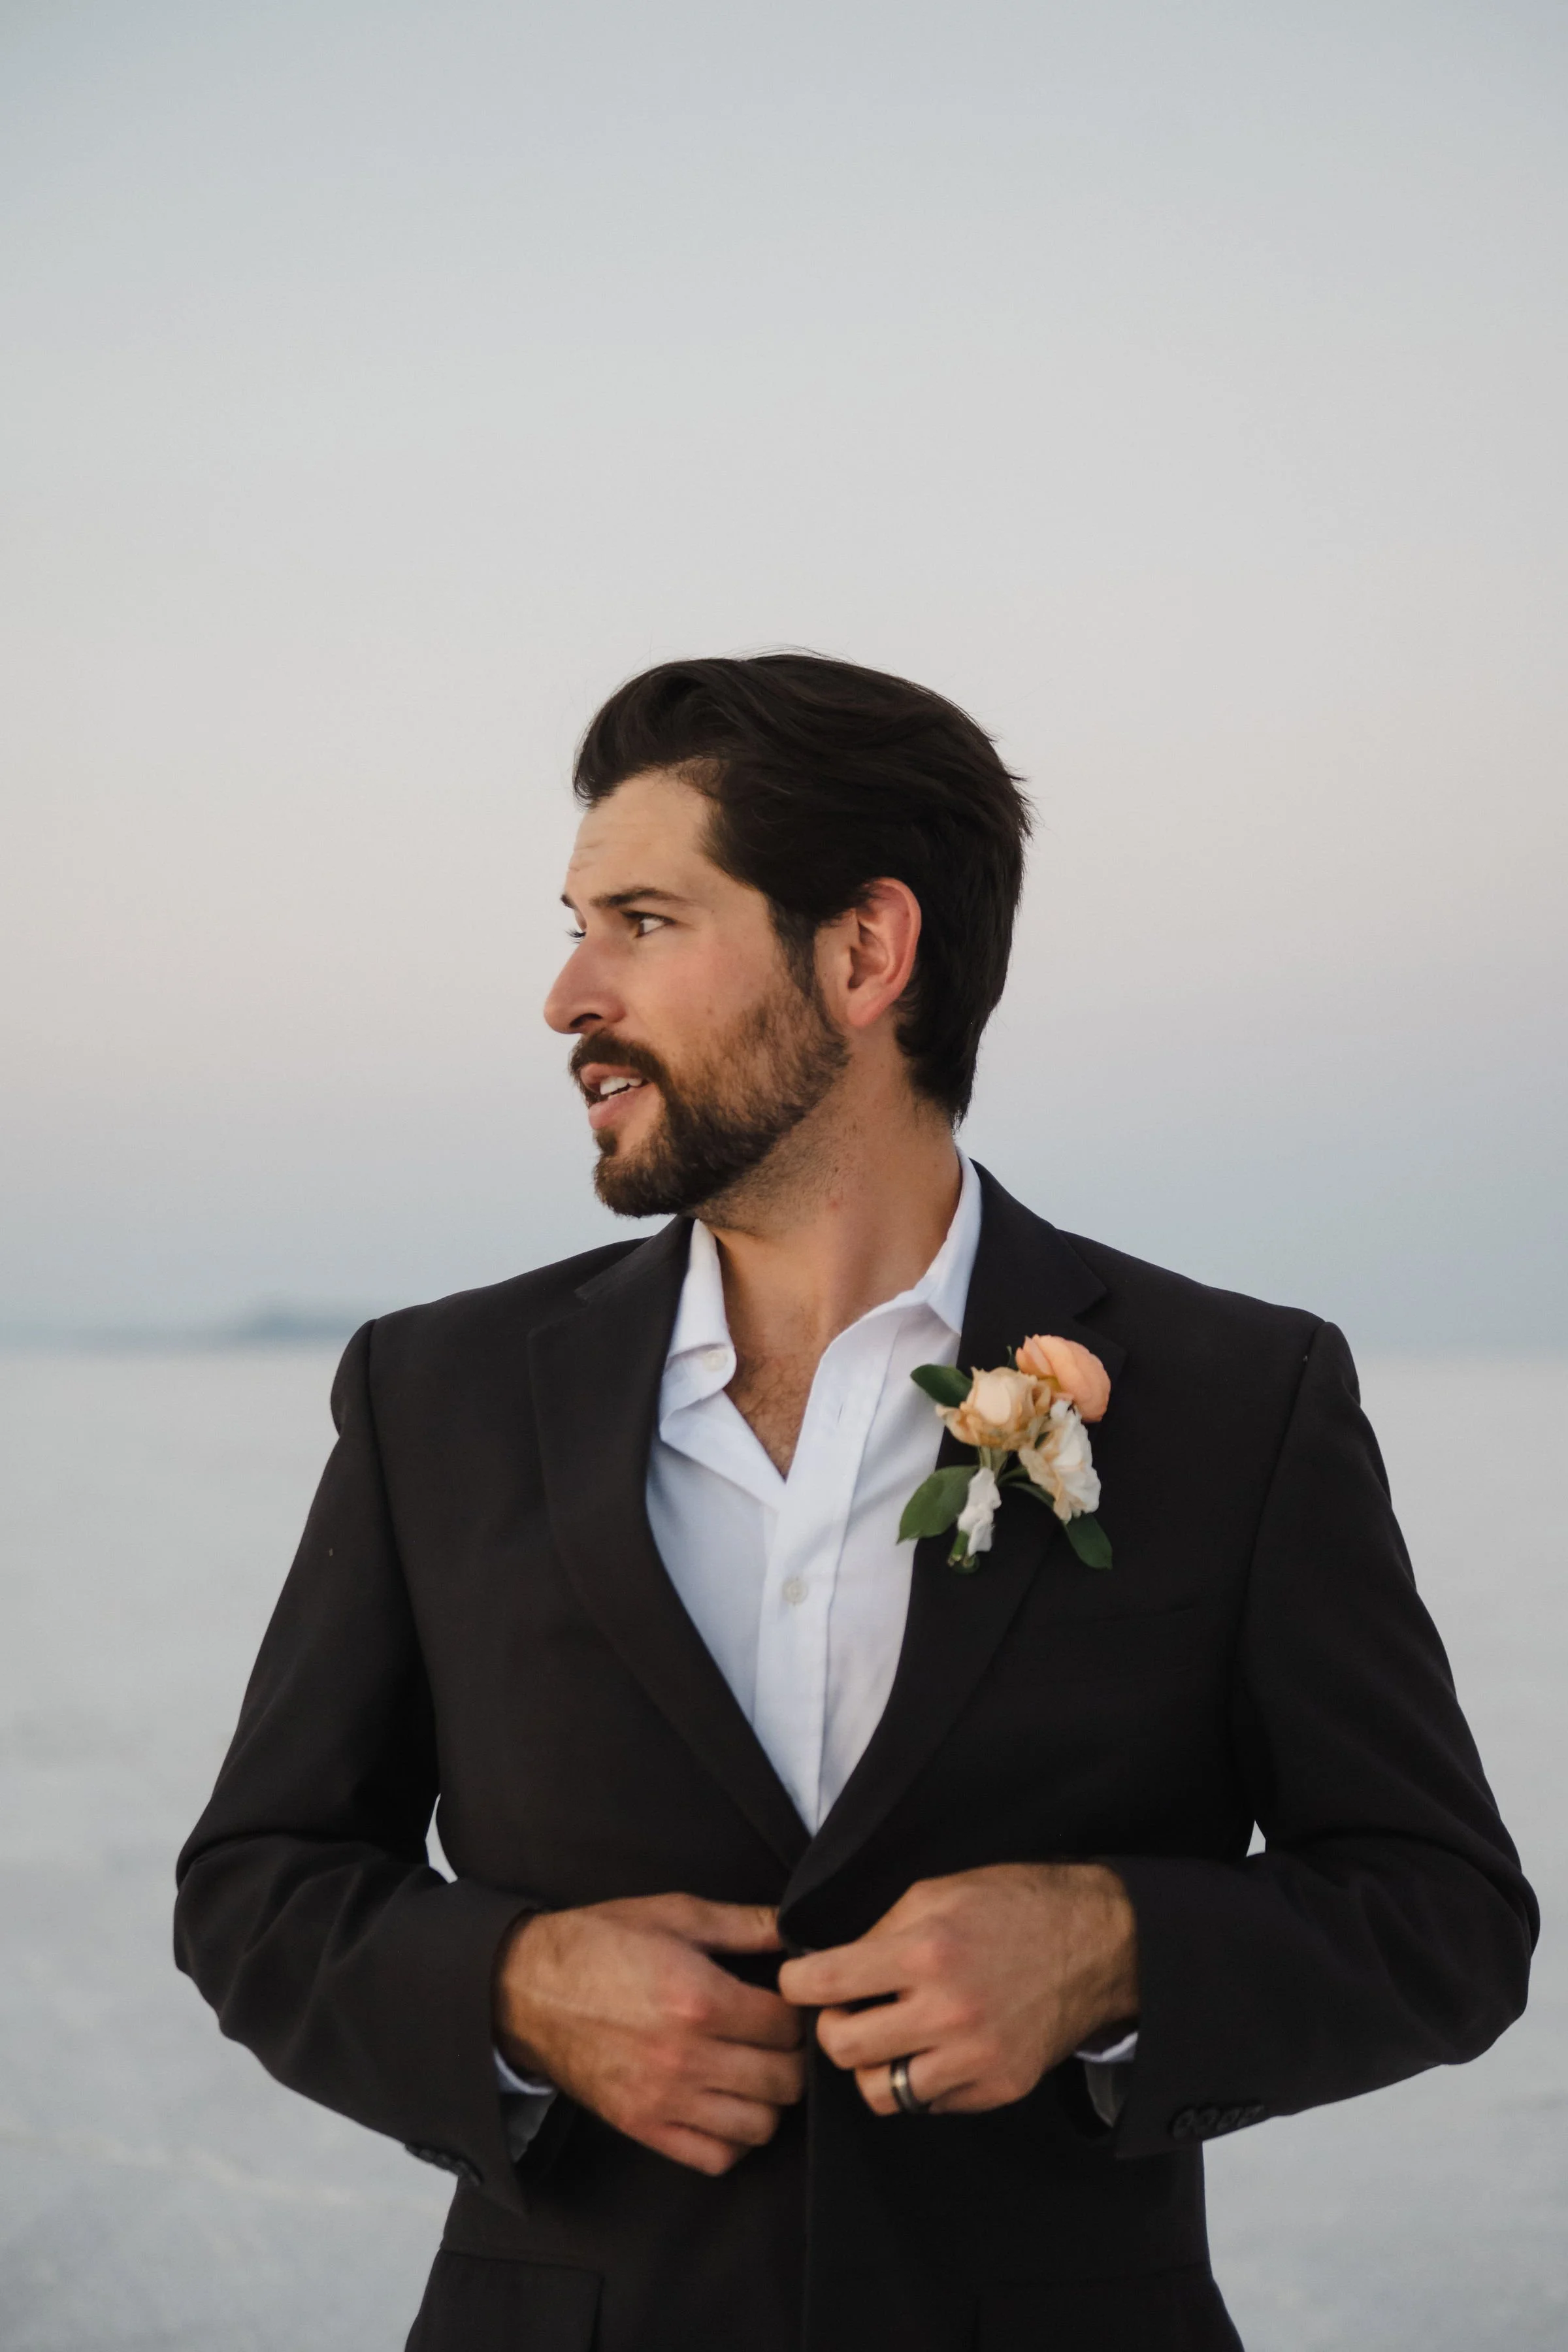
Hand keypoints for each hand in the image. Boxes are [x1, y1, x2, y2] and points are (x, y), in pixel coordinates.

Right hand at [493, 1894, 804, 2174]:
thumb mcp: (675, 1914)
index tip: (789, 2003)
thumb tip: (796, 1930)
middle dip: (792, 2057)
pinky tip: (726, 2103)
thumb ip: (743, 1923)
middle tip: (777, 2038)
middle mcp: (687, 2057)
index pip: (787, 2026)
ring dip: (769, 2100)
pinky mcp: (644, 2128)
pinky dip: (733, 2138)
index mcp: (699, 1998)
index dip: (798, 2011)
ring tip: (754, 2070)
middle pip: (784, 2081)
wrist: (527, 1988)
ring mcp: (664, 2100)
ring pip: (759, 2126)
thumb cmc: (600, 1943)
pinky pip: (716, 2158)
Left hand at [777, 1863, 1137, 2116]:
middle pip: (843, 2049)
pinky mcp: (998, 2088)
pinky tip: (932, 2046)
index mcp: (925, 1952)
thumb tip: (827, 1964)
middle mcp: (948, 2012)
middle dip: (833, 2027)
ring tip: (888, 2034)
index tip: (800, 1982)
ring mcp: (975, 2058)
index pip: (824, 1984)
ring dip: (873, 2063)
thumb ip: (879, 1931)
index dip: (797, 1983)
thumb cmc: (1012, 1906)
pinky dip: (919, 2080)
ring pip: (880, 2092)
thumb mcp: (936, 1892)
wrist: (1096, 1943)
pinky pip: (928, 2104)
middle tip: (847, 2009)